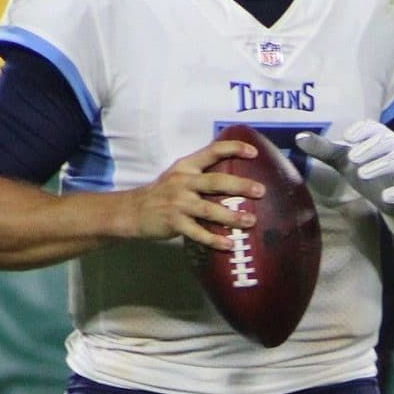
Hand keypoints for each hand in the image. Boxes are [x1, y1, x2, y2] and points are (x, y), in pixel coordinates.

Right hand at [127, 139, 264, 250]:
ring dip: (232, 216)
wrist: (132, 211)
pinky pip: (198, 233)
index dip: (233, 149)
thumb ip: (201, 173)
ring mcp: (178, 203)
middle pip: (216, 181)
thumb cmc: (162, 192)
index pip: (212, 151)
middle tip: (260, 190)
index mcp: (186, 166)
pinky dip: (214, 239)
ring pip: (209, 209)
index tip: (253, 152)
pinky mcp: (174, 223)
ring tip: (251, 221)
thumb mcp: (178, 175)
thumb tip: (234, 176)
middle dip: (240, 185)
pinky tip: (228, 244)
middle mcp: (183, 181)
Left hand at [295, 120, 393, 214]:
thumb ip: (323, 149)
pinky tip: (386, 198)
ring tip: (362, 175)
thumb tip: (297, 138)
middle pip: (386, 142)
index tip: (346, 139)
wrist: (391, 195)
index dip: (361, 131)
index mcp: (379, 135)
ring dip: (380, 166)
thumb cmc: (366, 168)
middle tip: (351, 159)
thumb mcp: (343, 159)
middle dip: (368, 149)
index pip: (373, 127)